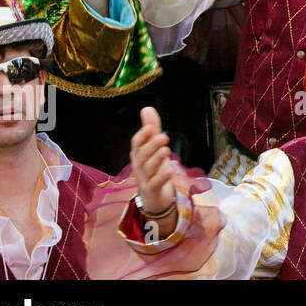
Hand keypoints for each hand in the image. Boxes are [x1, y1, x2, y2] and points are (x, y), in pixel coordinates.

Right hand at [130, 107, 177, 233]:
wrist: (154, 197)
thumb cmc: (153, 169)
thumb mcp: (153, 147)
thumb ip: (151, 129)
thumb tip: (147, 108)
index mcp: (139, 154)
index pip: (136, 144)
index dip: (142, 135)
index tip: (151, 127)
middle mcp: (139, 166)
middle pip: (142, 155)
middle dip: (151, 146)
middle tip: (163, 136)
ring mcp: (145, 179)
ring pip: (148, 168)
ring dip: (157, 159)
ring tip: (166, 150)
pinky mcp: (152, 190)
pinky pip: (155, 184)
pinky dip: (161, 177)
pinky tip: (169, 171)